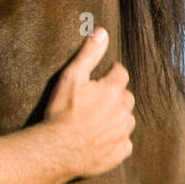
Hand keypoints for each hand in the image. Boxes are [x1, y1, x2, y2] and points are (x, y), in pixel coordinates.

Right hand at [43, 28, 134, 177]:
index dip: (112, 73)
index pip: (121, 74)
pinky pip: (125, 143)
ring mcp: (123, 133)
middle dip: (116, 96)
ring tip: (99, 121)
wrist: (57, 150)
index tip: (105, 75)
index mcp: (112, 91)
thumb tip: (102, 32)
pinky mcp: (120, 152)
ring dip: (118, 118)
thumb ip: (89, 55)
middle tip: (98, 100)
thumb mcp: (71, 78)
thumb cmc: (62, 113)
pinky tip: (101, 140)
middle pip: (126, 98)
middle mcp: (123, 111)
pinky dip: (117, 140)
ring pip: (127, 120)